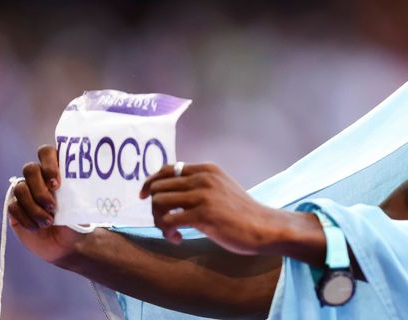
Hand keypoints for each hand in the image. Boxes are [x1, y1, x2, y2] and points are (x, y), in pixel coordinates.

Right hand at [8, 146, 83, 264]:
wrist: (67, 244)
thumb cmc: (78, 221)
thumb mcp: (83, 206)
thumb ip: (77, 192)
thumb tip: (80, 182)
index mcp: (58, 171)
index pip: (47, 152)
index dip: (49, 164)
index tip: (57, 183)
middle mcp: (39, 178)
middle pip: (30, 169)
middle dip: (40, 189)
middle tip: (53, 205)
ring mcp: (26, 192)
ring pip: (21, 189)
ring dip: (34, 207)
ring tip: (49, 221)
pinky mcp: (16, 207)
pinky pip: (13, 206)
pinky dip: (26, 218)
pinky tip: (37, 227)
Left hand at [140, 163, 286, 254]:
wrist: (264, 226)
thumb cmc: (241, 212)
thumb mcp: (221, 187)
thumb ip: (198, 184)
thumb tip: (168, 189)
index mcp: (207, 169)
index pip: (166, 169)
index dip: (150, 182)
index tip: (144, 196)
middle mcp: (204, 178)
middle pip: (159, 187)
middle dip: (155, 207)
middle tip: (165, 223)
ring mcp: (204, 195)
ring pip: (159, 203)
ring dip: (159, 221)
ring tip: (172, 232)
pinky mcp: (204, 215)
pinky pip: (168, 221)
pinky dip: (167, 233)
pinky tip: (178, 239)